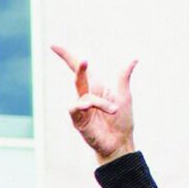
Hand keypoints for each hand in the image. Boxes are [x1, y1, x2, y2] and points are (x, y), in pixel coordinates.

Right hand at [51, 46, 136, 163]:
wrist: (120, 142)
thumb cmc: (122, 120)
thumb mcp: (124, 95)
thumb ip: (123, 76)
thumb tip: (134, 59)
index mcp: (95, 86)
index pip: (78, 69)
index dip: (67, 56)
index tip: (54, 45)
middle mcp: (85, 95)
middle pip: (77, 77)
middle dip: (78, 67)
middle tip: (84, 60)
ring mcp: (80, 108)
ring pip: (84, 96)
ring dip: (100, 102)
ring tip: (114, 110)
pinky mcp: (78, 120)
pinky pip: (77, 108)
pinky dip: (88, 106)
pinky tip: (97, 109)